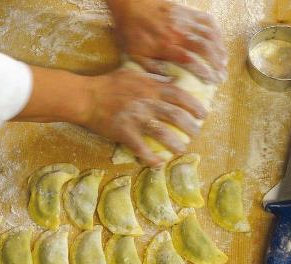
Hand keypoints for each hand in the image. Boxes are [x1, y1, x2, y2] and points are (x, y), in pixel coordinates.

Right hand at [80, 68, 206, 165]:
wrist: (86, 97)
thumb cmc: (108, 83)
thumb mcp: (132, 72)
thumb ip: (152, 75)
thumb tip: (170, 77)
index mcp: (151, 88)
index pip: (180, 95)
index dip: (194, 105)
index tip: (203, 114)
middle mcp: (148, 103)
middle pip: (176, 116)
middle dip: (191, 126)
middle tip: (196, 133)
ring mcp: (136, 119)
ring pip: (163, 133)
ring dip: (175, 144)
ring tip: (182, 149)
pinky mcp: (125, 133)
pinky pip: (141, 148)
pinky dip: (150, 158)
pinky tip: (158, 164)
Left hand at [107, 0, 227, 82]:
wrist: (130, 4)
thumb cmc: (131, 31)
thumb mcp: (135, 54)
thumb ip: (151, 68)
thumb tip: (169, 81)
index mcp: (165, 45)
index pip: (190, 60)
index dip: (204, 71)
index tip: (211, 81)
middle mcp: (178, 32)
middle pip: (205, 48)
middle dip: (217, 64)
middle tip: (222, 76)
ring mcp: (185, 20)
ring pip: (210, 35)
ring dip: (220, 50)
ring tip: (224, 62)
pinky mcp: (187, 12)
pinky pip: (207, 21)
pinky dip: (217, 32)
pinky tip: (219, 42)